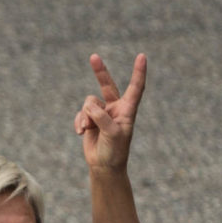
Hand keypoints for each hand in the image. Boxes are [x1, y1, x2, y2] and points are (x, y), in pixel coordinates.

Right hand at [74, 52, 145, 173]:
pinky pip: (81, 113)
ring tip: (87, 128)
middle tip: (93, 57)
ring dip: (86, 116)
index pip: (135, 87)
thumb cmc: (114, 151)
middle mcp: (115, 108)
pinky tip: (80, 132)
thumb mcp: (112, 133)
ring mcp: (101, 113)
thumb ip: (102, 117)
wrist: (103, 166)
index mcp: (127, 110)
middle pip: (107, 85)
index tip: (142, 57)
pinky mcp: (90, 120)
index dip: (138, 72)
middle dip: (100, 71)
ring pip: (89, 103)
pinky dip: (79, 122)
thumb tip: (89, 106)